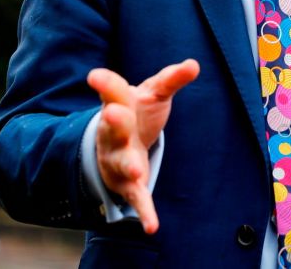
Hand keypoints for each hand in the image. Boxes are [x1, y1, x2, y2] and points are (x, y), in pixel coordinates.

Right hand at [86, 59, 199, 232]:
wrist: (118, 140)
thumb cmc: (138, 111)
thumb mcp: (154, 92)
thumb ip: (171, 79)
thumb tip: (194, 64)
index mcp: (120, 104)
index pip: (113, 91)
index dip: (105, 83)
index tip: (95, 76)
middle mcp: (113, 132)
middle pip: (112, 126)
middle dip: (114, 121)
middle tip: (113, 113)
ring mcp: (117, 158)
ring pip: (120, 162)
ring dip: (128, 166)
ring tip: (138, 172)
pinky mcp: (127, 182)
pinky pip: (135, 197)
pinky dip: (144, 211)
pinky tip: (152, 226)